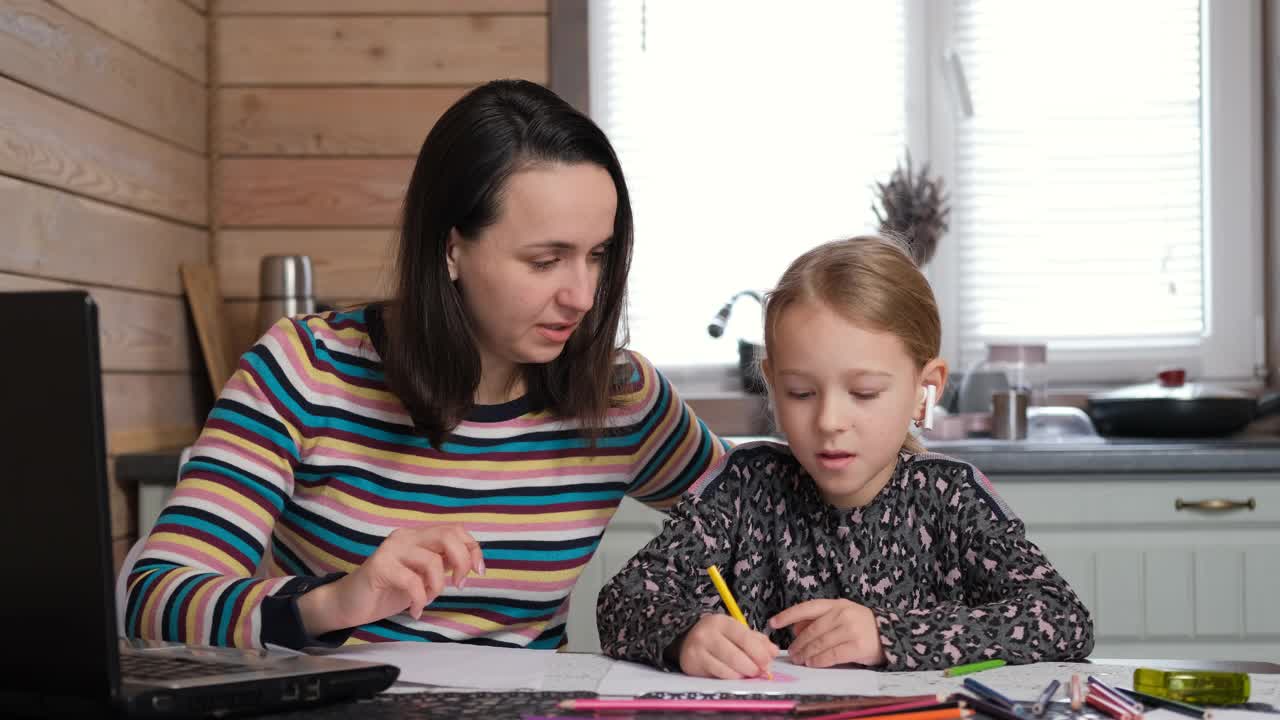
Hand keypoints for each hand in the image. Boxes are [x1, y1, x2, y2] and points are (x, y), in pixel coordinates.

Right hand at [298, 524, 483, 635]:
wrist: (349, 603)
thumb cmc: (387, 590)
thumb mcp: (422, 575)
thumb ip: (441, 564)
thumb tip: (470, 561)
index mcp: (418, 536)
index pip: (455, 530)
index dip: (473, 549)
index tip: (478, 572)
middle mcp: (406, 537)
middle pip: (448, 536)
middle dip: (462, 562)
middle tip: (458, 585)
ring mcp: (391, 550)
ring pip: (432, 561)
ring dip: (436, 587)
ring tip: (426, 600)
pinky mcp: (380, 567)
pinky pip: (412, 582)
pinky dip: (420, 600)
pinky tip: (415, 610)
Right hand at [675, 614, 778, 678]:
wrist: (686, 639)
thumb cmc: (717, 636)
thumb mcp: (736, 631)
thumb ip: (757, 640)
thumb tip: (773, 652)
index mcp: (722, 622)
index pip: (744, 637)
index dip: (759, 653)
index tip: (768, 663)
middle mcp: (707, 634)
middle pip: (735, 656)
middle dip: (752, 668)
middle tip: (761, 673)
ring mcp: (698, 650)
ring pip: (726, 669)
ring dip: (742, 675)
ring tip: (748, 675)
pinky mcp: (692, 664)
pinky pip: (717, 676)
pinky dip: (730, 678)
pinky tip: (735, 676)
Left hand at [769, 599, 885, 667]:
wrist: (890, 634)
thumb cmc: (860, 626)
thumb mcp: (840, 616)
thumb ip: (819, 620)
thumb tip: (795, 629)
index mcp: (836, 604)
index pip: (807, 608)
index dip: (788, 615)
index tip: (773, 623)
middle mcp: (842, 614)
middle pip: (812, 630)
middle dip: (798, 643)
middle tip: (791, 653)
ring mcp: (851, 629)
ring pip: (820, 643)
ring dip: (806, 653)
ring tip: (799, 659)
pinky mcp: (858, 646)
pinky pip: (832, 655)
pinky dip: (819, 660)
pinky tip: (813, 663)